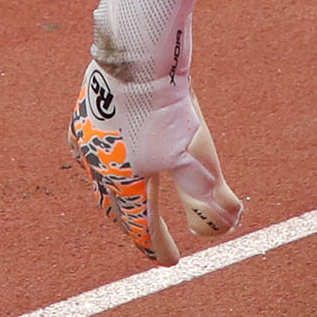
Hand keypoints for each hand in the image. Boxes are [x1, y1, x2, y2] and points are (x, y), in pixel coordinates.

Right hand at [72, 0, 239, 259]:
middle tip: (146, 234)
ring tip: (126, 197)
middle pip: (117, 208)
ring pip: (100, 177)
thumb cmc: (165, 109)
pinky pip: (93, 147)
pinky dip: (105, 158)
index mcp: (123, 187)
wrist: (134, 54)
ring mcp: (87, 142)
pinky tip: (108, 151)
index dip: (159, 247)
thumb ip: (210, 194)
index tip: (170, 262)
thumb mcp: (197, 156)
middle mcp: (98, 169)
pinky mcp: (86, 114)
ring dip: (116, 193)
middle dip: (133, 224)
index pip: (142, 229)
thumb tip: (230, 221)